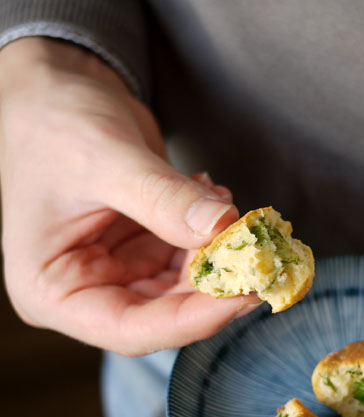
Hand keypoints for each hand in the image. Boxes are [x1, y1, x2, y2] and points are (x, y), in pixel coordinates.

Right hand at [0, 38, 258, 354]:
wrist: (57, 87)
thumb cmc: (55, 122)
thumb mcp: (105, 159)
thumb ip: (162, 198)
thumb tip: (223, 227)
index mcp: (52, 290)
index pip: (129, 330)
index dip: (191, 321)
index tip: (243, 295)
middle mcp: (86, 288)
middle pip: (164, 312)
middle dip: (215, 285)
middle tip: (258, 254)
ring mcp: (117, 267)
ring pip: (184, 284)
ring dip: (217, 252)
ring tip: (228, 206)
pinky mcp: (143, 243)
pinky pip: (188, 252)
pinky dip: (210, 229)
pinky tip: (213, 193)